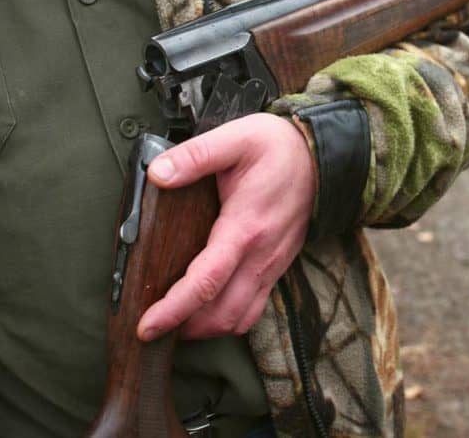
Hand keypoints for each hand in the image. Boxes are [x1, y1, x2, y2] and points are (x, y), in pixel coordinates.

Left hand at [136, 113, 315, 340]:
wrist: (321, 157)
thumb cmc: (278, 147)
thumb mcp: (235, 139)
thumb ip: (195, 156)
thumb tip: (157, 173)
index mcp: (245, 226)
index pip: (206, 281)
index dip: (173, 308)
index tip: (146, 326)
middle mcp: (261, 254)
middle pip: (220, 313)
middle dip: (184, 328)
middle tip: (151, 327)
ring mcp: (271, 265)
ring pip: (238, 319)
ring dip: (206, 329)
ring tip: (175, 322)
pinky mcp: (277, 267)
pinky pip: (253, 310)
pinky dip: (227, 320)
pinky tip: (207, 309)